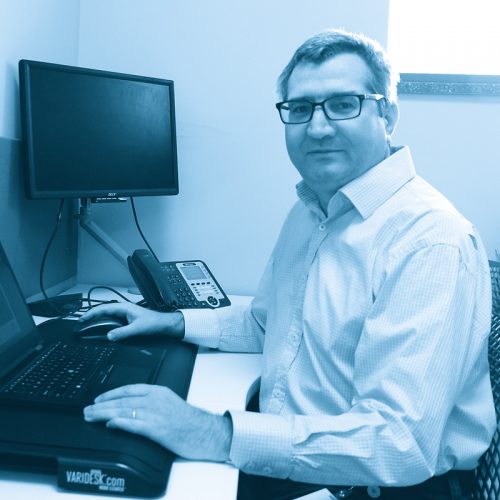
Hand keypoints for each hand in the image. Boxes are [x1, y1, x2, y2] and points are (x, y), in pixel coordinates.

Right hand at [79, 302, 184, 340]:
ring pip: (106, 314)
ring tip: (86, 324)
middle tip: (80, 323)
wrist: (162, 323)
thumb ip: (122, 333)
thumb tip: (110, 336)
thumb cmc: (153, 322)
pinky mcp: (125, 318)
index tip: (82, 319)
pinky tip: (99, 326)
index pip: (103, 309)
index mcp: (123, 308)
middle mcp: (122, 309)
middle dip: (90, 316)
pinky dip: (103, 322)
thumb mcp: (137, 328)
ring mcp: (123, 313)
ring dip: (96, 318)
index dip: (90, 314)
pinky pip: (110, 319)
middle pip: (102, 311)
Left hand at [83, 384, 231, 461]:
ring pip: (124, 410)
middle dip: (102, 404)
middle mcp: (156, 400)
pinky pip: (134, 423)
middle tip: (87, 409)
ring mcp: (156, 413)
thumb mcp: (170, 405)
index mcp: (159, 392)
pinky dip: (119, 422)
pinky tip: (109, 423)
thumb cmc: (190, 422)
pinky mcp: (157, 428)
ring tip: (91, 416)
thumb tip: (132, 411)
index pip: (129, 389)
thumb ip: (152, 405)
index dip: (110, 394)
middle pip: (122, 399)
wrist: (206, 432)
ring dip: (104, 413)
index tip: (98, 399)